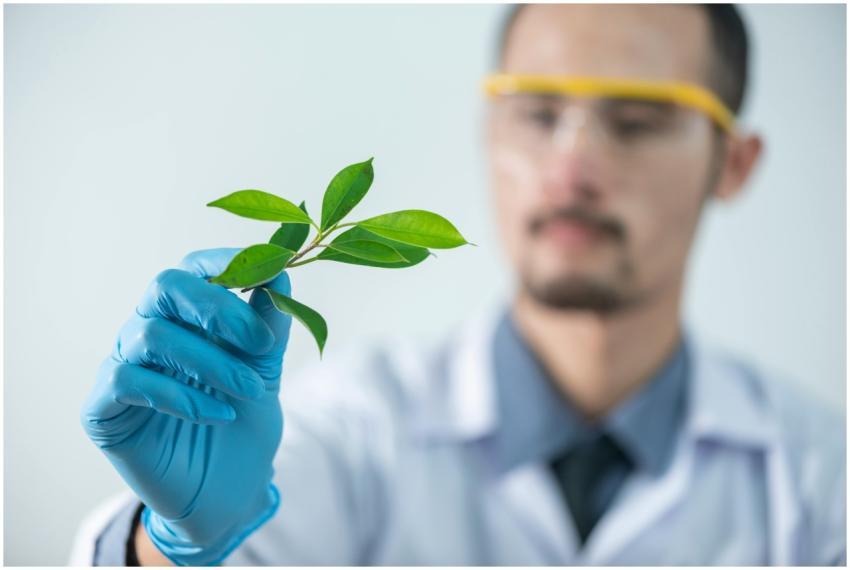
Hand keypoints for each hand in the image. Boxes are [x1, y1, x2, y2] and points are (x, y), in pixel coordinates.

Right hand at [81, 248, 291, 564]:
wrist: (229, 491)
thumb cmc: (243, 422)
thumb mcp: (266, 370)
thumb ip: (270, 325)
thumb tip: (281, 272)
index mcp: (187, 316)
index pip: (194, 269)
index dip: (225, 262)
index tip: (267, 274)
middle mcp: (150, 331)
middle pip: (165, 287)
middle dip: (217, 307)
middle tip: (260, 342)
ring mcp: (122, 366)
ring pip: (153, 335)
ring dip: (212, 362)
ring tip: (252, 391)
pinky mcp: (103, 408)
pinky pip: (128, 381)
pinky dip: (179, 396)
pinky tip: (218, 415)